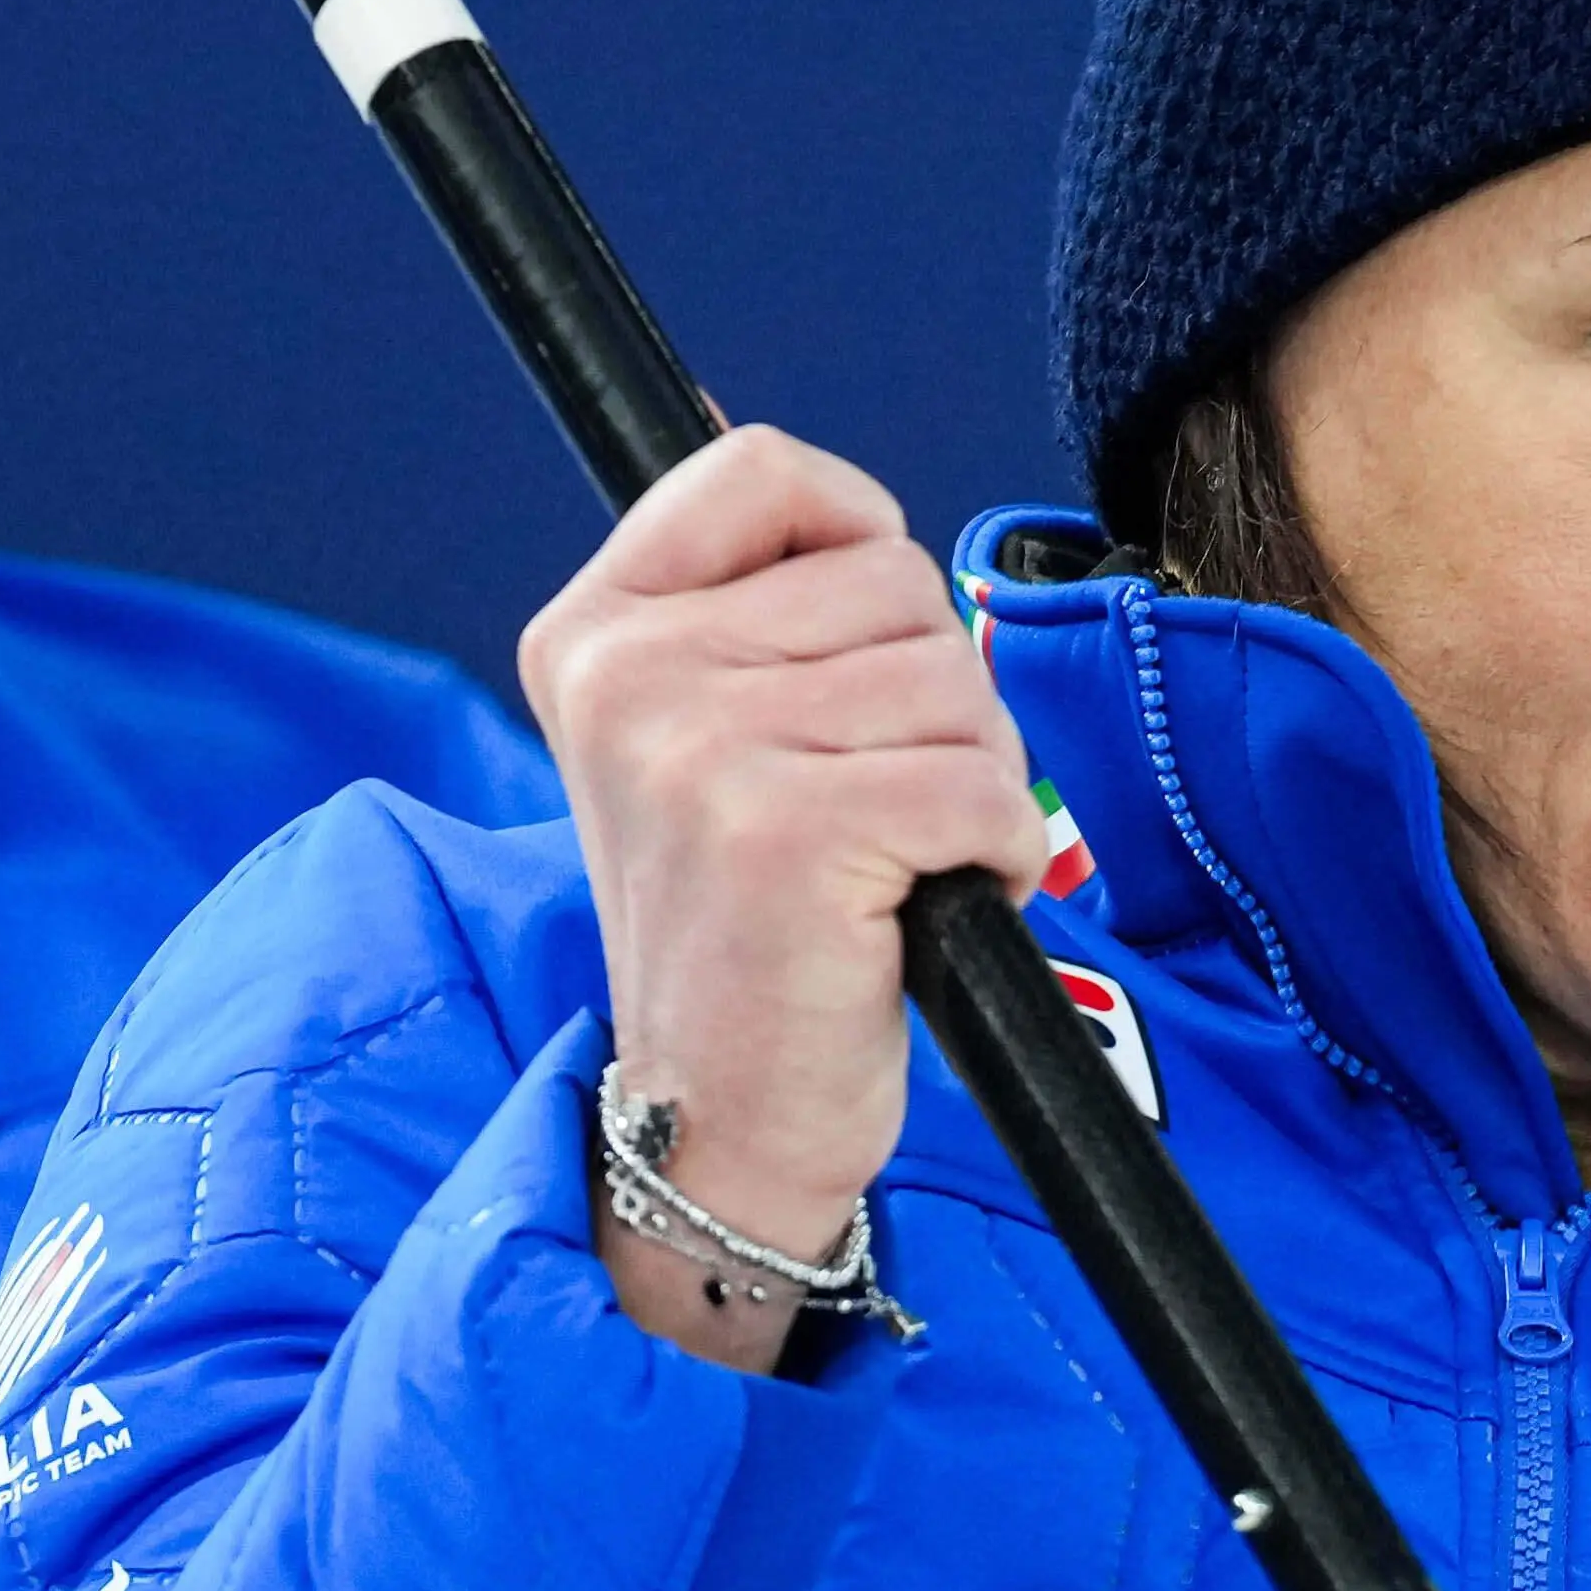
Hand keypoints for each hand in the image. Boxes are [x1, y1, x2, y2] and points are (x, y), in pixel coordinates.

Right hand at [513, 429, 1057, 1374]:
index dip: (859, 537)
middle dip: (935, 696)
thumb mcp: (696, 737)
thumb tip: (817, 486)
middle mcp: (627, 677)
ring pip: (954, 681)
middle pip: (896, 581)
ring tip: (890, 863)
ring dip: (970, 780)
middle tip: (869, 808)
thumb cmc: (745, 925)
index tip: (854, 653)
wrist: (720, 1121)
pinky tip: (923, 909)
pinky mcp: (788, 835)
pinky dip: (997, 853)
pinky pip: (980, 784)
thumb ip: (749, 605)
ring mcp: (699, 752)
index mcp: (592, 634)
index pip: (763, 469)